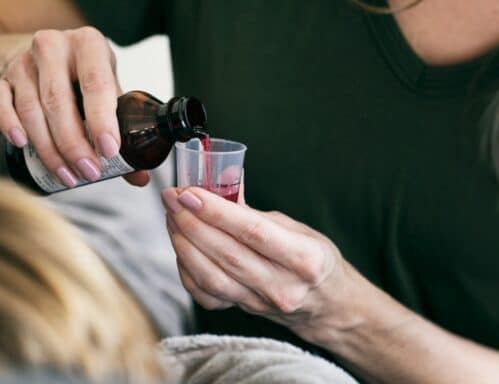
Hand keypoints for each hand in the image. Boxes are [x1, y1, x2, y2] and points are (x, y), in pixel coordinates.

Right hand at [0, 27, 148, 186]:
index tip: (108, 150)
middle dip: (74, 144)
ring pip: (30, 109)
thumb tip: (139, 176)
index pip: (96, 83)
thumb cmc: (83, 77)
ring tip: (67, 174)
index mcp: (88, 44)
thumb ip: (123, 130)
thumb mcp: (108, 91)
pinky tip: (23, 145)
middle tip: (89, 172)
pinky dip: (9, 125)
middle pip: (59, 101)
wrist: (45, 58)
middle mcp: (53, 46)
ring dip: (49, 148)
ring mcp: (22, 62)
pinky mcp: (1, 78)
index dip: (102, 120)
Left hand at [161, 186, 349, 333]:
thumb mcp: (296, 227)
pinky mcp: (244, 312)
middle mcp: (283, 286)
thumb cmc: (311, 256)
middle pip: (226, 254)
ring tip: (173, 218)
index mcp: (305, 258)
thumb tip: (218, 178)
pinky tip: (182, 246)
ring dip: (184, 244)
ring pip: (210, 277)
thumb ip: (254, 211)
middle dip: (191, 222)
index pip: (252, 232)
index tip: (189, 193)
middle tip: (172, 199)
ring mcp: (261, 303)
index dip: (216, 211)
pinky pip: (205, 295)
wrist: (325, 302)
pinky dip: (187, 270)